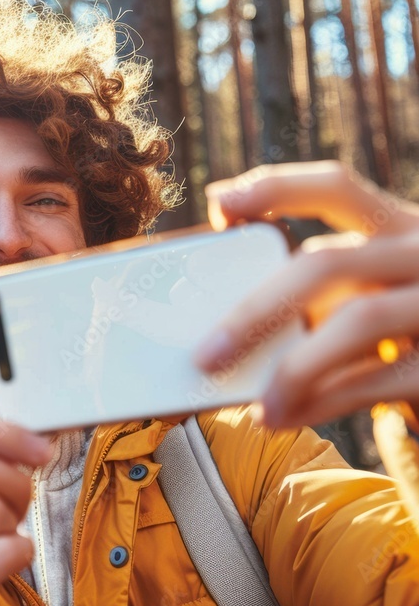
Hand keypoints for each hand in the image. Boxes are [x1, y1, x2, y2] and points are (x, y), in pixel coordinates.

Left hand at [195, 161, 418, 426]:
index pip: (335, 188)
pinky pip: (377, 379)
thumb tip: (226, 324)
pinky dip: (322, 402)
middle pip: (328, 263)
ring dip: (293, 367)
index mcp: (400, 227)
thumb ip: (322, 292)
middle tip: (206, 354)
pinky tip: (284, 417)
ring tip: (257, 405)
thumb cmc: (407, 337)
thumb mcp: (373, 294)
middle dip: (257, 310)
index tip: (219, 204)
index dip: (276, 189)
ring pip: (356, 320)